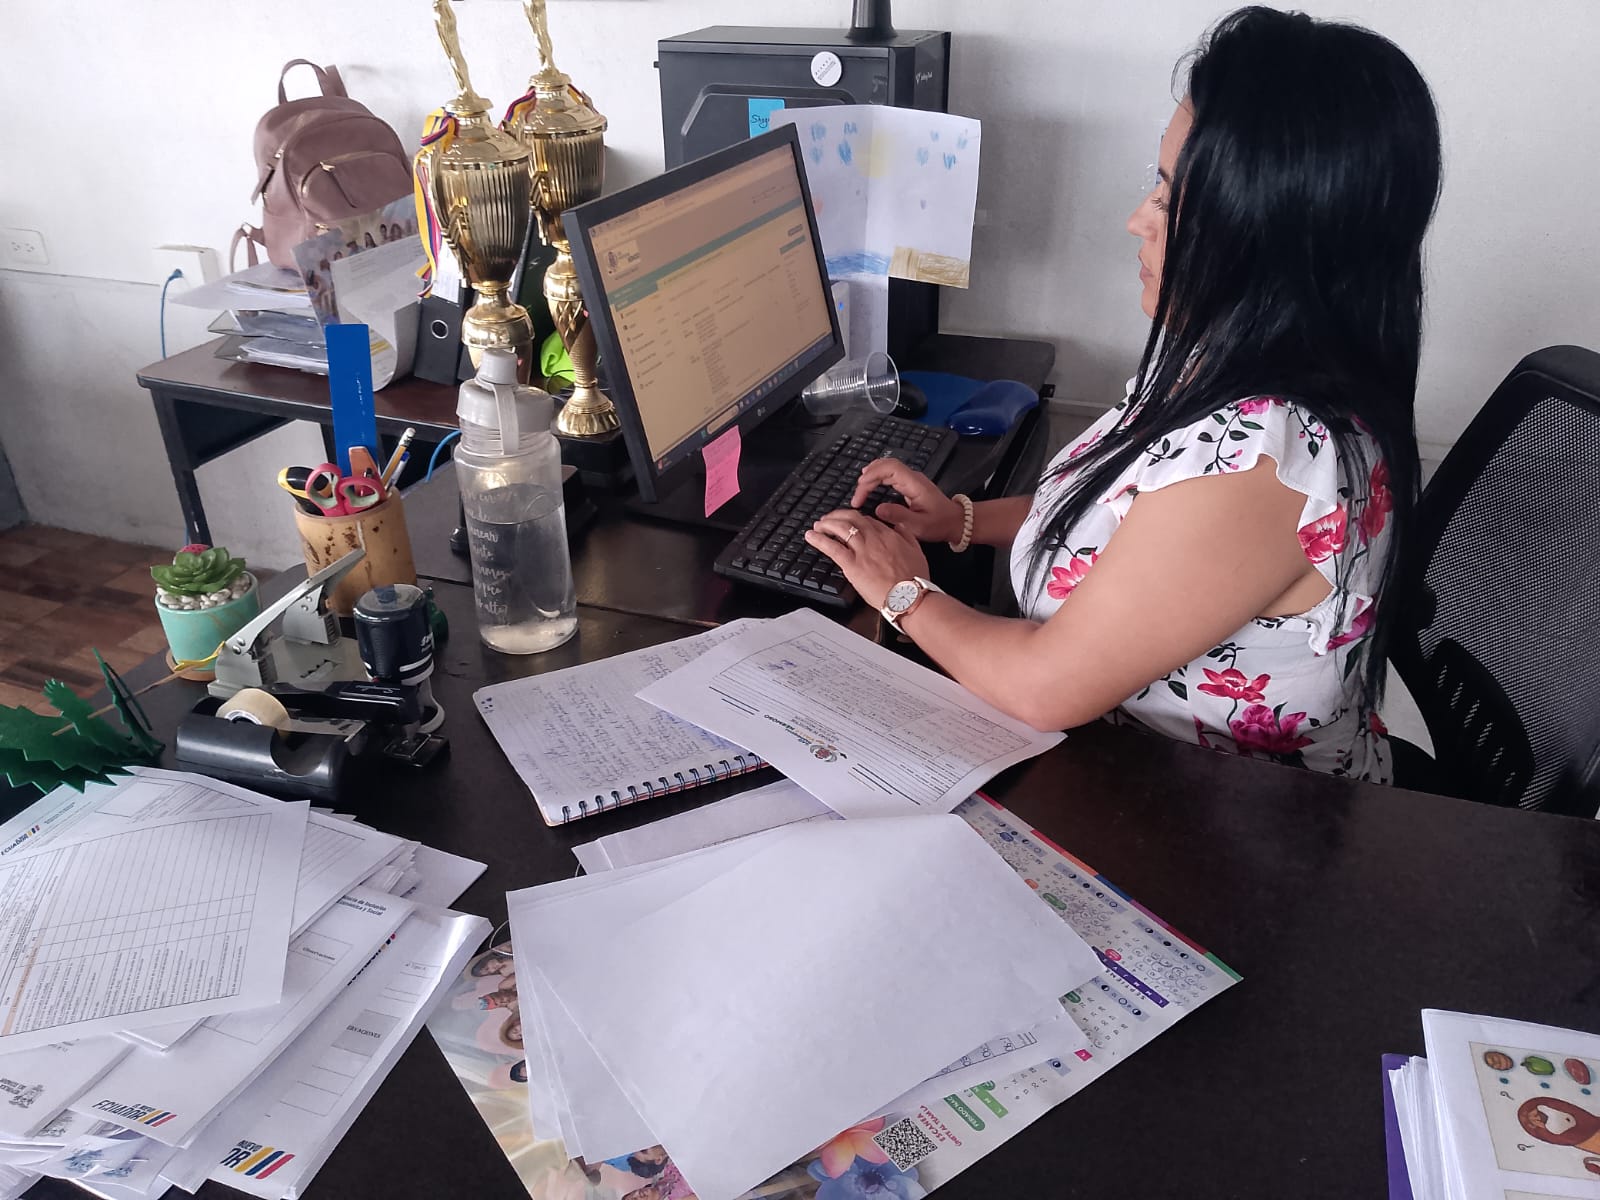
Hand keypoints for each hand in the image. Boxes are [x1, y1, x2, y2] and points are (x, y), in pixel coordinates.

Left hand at [805, 508, 930, 609]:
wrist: (909, 597)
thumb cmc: (914, 580)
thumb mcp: (917, 551)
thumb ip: (907, 535)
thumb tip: (899, 526)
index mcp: (889, 535)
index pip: (868, 520)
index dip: (855, 519)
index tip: (849, 521)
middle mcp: (874, 539)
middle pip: (852, 519)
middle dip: (838, 516)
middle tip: (829, 519)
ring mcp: (862, 551)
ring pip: (840, 528)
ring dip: (826, 524)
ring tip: (818, 525)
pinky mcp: (852, 565)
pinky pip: (832, 547)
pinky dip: (819, 539)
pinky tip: (811, 536)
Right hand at [851, 458, 962, 543]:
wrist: (955, 522)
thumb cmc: (939, 524)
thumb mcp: (919, 526)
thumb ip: (898, 516)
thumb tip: (878, 509)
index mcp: (915, 484)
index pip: (890, 468)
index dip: (872, 476)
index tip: (860, 491)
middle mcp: (913, 477)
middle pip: (885, 465)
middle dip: (868, 477)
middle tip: (857, 497)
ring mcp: (911, 479)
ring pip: (887, 467)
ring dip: (871, 476)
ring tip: (859, 489)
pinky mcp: (910, 484)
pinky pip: (890, 474)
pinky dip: (877, 478)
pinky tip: (869, 485)